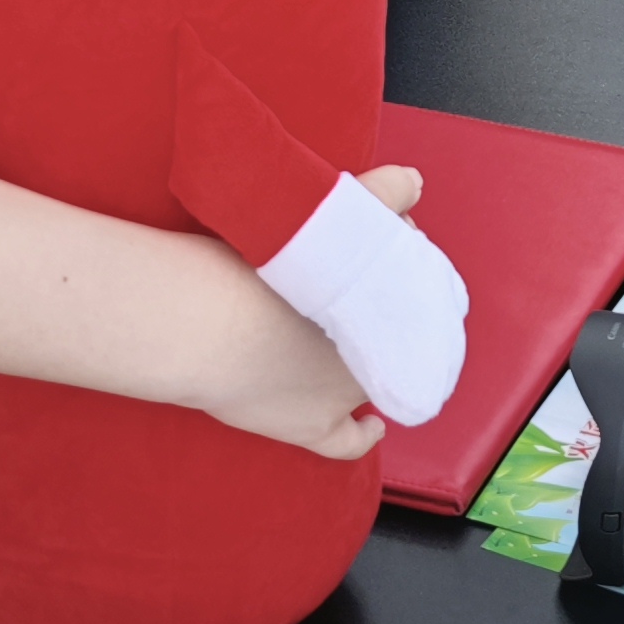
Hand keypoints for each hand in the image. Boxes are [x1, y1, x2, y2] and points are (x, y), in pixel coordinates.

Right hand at [233, 163, 461, 440]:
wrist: (209, 324)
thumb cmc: (262, 270)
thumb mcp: (328, 219)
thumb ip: (378, 197)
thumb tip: (414, 182)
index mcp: (381, 305)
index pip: (403, 283)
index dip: (389, 262)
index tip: (371, 249)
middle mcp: (372, 352)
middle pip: (388, 328)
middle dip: (374, 311)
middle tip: (347, 291)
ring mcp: (343, 396)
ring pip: (373, 380)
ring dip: (370, 363)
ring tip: (358, 347)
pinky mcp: (310, 428)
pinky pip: (348, 441)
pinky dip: (363, 436)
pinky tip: (372, 428)